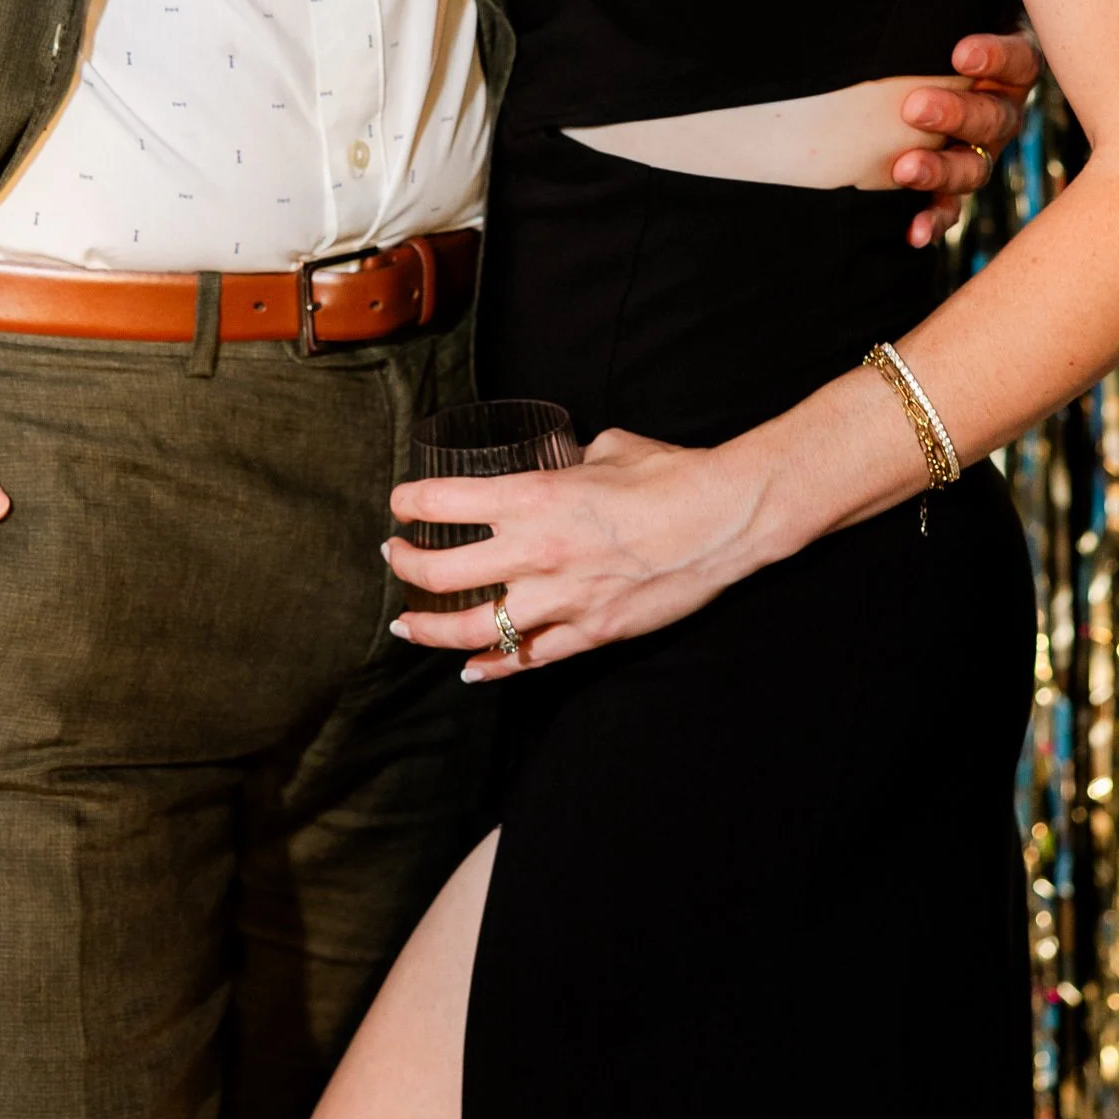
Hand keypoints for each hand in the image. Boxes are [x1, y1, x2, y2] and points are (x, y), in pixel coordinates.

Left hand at [384, 425, 767, 684]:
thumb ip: (573, 460)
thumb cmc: (670, 474)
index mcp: (535, 495)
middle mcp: (536, 550)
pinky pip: (528, 658)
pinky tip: (470, 669)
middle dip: (406, 566)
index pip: (443, 502)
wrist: (723, 519)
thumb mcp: (608, 450)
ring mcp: (561, 598)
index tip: (400, 504)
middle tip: (395, 557)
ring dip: (430, 629)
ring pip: (473, 628)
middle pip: (440, 572)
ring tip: (407, 626)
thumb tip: (567, 461)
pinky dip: (493, 666)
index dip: (409, 502)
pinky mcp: (590, 632)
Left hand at [891, 25, 1041, 247]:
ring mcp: (978, 150)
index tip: (960, 52)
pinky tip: (913, 233)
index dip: (994, 57)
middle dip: (956, 114)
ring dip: (941, 171)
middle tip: (913, 105)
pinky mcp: (949, 181)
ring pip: (974, 167)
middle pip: (996, 119)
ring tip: (903, 170)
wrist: (899, 58)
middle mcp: (1001, 107)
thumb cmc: (921, 21)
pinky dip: (932, 218)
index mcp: (1007, 61)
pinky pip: (949, 207)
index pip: (1017, 59)